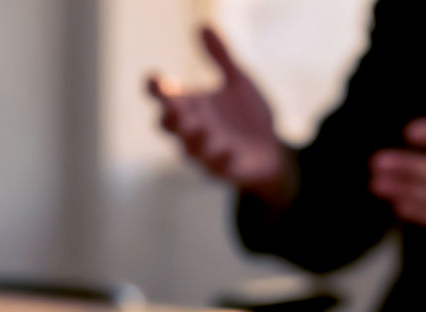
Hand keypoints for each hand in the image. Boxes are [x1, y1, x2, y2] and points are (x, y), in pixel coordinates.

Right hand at [147, 27, 290, 203]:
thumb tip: (203, 27)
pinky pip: (219, 168)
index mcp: (191, 107)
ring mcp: (207, 152)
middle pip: (169, 125)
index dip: (156, 89)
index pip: (164, 99)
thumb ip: (220, 57)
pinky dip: (222, 159)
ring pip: (190, 149)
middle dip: (169, 114)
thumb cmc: (246, 116)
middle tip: (172, 103)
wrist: (271, 150)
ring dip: (194, 138)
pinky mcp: (227, 169)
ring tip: (200, 127)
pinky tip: (229, 150)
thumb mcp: (237, 82)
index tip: (154, 79)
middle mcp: (193, 130)